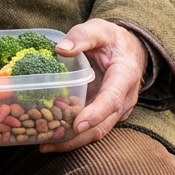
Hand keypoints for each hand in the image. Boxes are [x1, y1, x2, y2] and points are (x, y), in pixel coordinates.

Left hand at [41, 19, 146, 153]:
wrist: (130, 49)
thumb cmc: (112, 39)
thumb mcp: (99, 29)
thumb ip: (82, 36)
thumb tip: (61, 49)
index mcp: (124, 76)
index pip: (111, 100)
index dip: (95, 114)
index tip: (77, 125)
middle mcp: (124, 98)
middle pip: (103, 125)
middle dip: (77, 138)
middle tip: (49, 143)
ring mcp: (117, 109)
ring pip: (97, 132)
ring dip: (72, 142)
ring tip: (44, 145)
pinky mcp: (107, 114)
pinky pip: (92, 129)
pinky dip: (73, 136)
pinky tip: (51, 138)